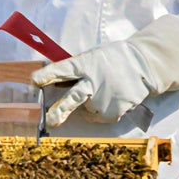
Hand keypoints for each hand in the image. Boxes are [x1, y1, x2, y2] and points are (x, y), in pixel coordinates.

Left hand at [32, 13, 178, 127]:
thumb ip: (79, 69)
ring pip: (87, 111)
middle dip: (59, 111)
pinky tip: (112, 97)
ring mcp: (105, 98)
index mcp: (86, 64)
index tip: (34, 81)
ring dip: (89, 106)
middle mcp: (94, 82)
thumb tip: (59, 83)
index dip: (47, 75)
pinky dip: (104, 110)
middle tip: (49, 121)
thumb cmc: (114, 59)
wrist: (144, 66)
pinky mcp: (116, 110)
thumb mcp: (94, 57)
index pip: (63, 69)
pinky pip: (102, 116)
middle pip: (72, 99)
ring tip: (102, 92)